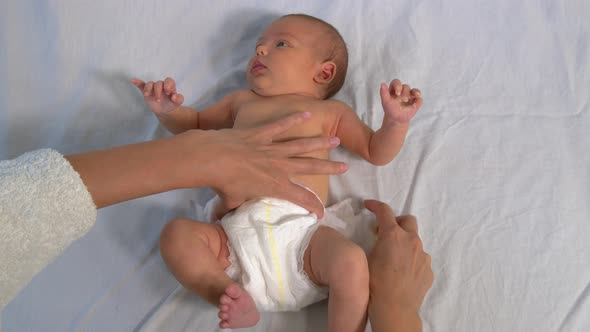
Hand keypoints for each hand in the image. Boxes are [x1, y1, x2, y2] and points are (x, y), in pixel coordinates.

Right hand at [131, 77, 184, 114]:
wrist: (165, 110)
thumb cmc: (171, 103)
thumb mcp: (178, 102)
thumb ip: (179, 99)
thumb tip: (174, 96)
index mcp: (169, 85)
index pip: (169, 81)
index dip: (168, 85)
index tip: (167, 92)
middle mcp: (161, 85)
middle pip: (158, 83)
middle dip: (158, 91)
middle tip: (158, 100)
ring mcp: (153, 88)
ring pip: (150, 84)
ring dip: (148, 89)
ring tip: (147, 95)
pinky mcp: (146, 91)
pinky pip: (141, 85)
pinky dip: (137, 82)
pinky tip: (133, 80)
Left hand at [181, 112, 347, 217]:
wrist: (213, 159)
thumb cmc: (222, 184)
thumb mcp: (230, 202)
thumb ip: (232, 210)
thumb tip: (223, 218)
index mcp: (275, 186)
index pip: (301, 199)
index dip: (314, 207)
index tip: (321, 213)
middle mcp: (279, 166)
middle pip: (310, 167)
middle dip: (329, 168)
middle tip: (345, 167)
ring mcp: (272, 148)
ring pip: (301, 145)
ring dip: (320, 142)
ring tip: (336, 138)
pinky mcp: (261, 133)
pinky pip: (280, 125)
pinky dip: (293, 119)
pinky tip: (307, 113)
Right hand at [364, 200, 432, 312]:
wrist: (394, 307)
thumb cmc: (375, 282)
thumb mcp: (368, 257)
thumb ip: (377, 243)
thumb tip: (380, 239)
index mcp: (393, 235)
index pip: (384, 211)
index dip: (375, 205)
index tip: (369, 206)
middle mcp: (411, 241)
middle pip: (407, 220)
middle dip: (397, 223)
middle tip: (385, 234)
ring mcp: (422, 255)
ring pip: (414, 241)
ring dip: (404, 244)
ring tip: (394, 259)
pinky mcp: (428, 269)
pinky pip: (420, 258)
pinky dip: (411, 260)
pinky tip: (402, 273)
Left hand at [380, 79, 422, 123]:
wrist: (395, 120)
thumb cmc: (390, 109)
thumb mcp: (385, 102)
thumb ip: (383, 93)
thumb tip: (382, 83)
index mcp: (394, 89)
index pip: (396, 82)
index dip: (398, 85)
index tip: (398, 93)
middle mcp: (403, 91)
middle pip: (406, 86)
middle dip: (405, 92)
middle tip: (404, 100)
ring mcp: (410, 96)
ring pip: (414, 90)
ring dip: (415, 92)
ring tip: (416, 95)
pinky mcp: (416, 102)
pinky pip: (419, 99)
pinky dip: (418, 101)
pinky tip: (415, 104)